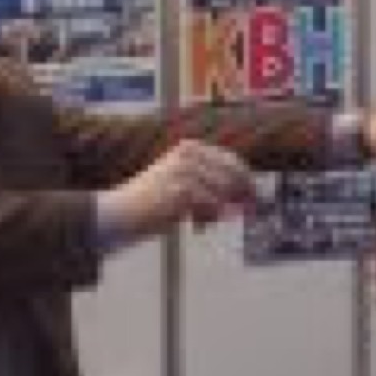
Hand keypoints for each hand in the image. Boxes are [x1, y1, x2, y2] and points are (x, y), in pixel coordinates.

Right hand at [100, 140, 254, 242]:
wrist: (121, 213)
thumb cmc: (153, 203)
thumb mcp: (185, 185)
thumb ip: (213, 186)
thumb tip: (246, 200)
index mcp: (191, 148)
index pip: (233, 162)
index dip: (247, 182)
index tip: (254, 200)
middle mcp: (190, 154)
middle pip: (235, 176)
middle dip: (244, 196)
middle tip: (249, 214)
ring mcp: (186, 171)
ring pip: (225, 195)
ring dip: (218, 213)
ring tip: (199, 223)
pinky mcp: (184, 190)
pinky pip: (213, 208)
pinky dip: (207, 221)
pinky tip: (195, 227)